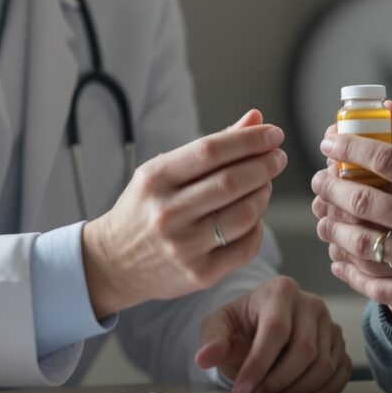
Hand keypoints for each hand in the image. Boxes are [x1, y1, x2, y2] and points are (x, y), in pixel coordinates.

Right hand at [82, 110, 285, 317]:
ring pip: (245, 215)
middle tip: (278, 157)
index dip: (248, 140)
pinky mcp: (199, 275)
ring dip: (263, 194)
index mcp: (155, 179)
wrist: (114, 263)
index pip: (210, 151)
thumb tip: (255, 118)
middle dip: (264, 165)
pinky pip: (246, 247)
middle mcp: (167, 213)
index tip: (273, 134)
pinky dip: (258, 227)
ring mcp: (183, 247)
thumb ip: (211, 146)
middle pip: (232, 182)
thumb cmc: (145, 208)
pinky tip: (254, 216)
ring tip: (264, 184)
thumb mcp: (164, 171)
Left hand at [194, 276, 350, 392]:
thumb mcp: (219, 326)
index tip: (241, 390)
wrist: (262, 326)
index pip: (276, 330)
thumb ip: (212, 340)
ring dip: (298, 390)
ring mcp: (330, 323)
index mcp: (281, 290)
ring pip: (324, 365)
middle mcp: (311, 303)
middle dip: (278, 381)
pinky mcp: (340, 343)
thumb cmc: (241, 325)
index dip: (258, 365)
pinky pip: (340, 372)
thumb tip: (205, 358)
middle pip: (304, 350)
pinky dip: (322, 390)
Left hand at [310, 102, 391, 335]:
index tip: (329, 141)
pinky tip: (338, 262)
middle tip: (316, 179)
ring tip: (319, 217)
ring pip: (359, 240)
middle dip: (329, 185)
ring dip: (331, 226)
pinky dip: (350, 271)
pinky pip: (373, 283)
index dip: (349, 147)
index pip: (384, 159)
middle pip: (360, 198)